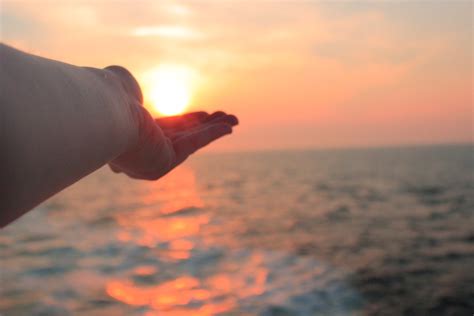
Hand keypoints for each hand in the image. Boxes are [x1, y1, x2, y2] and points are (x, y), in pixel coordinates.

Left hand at [106, 67, 237, 179]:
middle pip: (182, 136)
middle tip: (224, 117)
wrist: (100, 111)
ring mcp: (153, 159)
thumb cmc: (105, 98)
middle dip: (205, 126)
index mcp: (133, 135)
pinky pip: (194, 144)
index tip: (202, 115)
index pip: (166, 129)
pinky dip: (213, 134)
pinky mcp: (164, 161)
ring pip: (191, 140)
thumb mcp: (119, 85)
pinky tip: (230, 126)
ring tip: (234, 120)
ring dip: (214, 130)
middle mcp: (143, 152)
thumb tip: (132, 91)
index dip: (187, 122)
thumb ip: (128, 87)